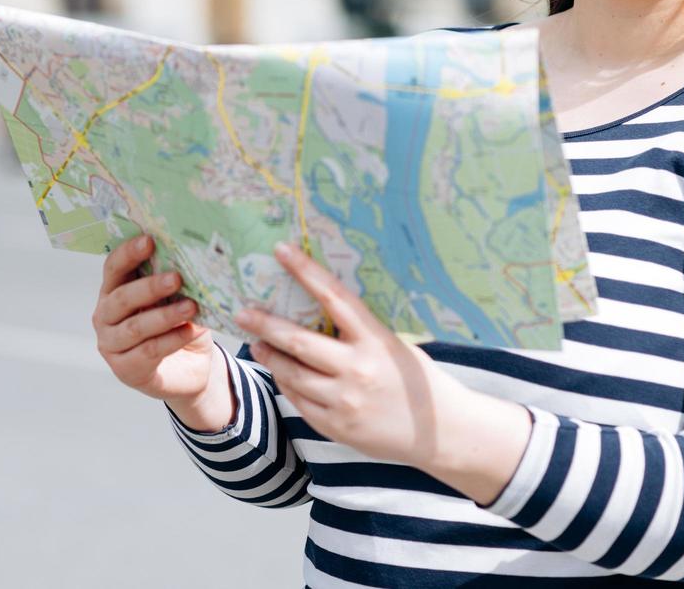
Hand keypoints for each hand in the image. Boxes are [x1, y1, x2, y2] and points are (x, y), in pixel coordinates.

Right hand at [92, 233, 232, 429]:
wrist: (189, 369)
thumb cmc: (178, 324)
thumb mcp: (177, 298)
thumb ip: (175, 281)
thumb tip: (193, 259)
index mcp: (114, 291)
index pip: (113, 268)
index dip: (128, 254)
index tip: (149, 241)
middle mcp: (105, 316)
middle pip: (121, 298)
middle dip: (150, 287)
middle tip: (177, 278)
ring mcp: (111, 345)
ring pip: (135, 327)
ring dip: (164, 315)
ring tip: (191, 307)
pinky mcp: (125, 369)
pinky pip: (149, 351)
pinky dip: (172, 339)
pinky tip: (190, 330)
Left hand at [234, 242, 472, 467]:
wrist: (441, 432)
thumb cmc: (419, 380)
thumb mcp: (394, 345)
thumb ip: (359, 332)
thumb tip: (319, 311)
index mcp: (375, 340)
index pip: (333, 296)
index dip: (305, 271)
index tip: (281, 251)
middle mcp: (357, 368)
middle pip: (298, 341)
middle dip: (265, 324)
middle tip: (243, 312)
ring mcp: (344, 401)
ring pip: (291, 373)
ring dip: (269, 356)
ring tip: (256, 343)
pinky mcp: (336, 426)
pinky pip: (299, 401)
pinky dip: (286, 384)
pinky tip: (280, 374)